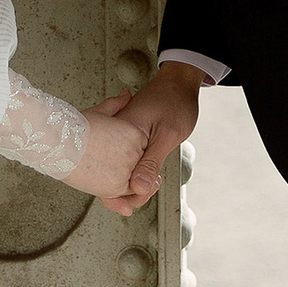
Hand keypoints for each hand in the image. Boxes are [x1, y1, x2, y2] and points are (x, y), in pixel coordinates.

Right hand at [59, 92, 148, 199]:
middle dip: (126, 169)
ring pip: (131, 183)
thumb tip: (126, 95)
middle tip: (106, 165)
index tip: (113, 154)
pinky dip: (112, 192)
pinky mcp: (115, 187)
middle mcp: (135, 152)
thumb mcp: (98, 112)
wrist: (56, 142)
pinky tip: (97, 178)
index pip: (142, 149)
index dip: (128, 154)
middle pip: (138, 167)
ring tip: (99, 171)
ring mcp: (127, 170)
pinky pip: (121, 195)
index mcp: (134, 133)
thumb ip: (116, 105)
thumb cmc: (73, 128)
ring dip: (120, 181)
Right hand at [101, 62, 203, 217]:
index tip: (132, 205)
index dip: (122, 196)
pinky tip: (140, 178)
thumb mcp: (167, 134)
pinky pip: (119, 163)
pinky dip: (127, 174)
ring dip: (125, 185)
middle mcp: (115, 136)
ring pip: (114, 171)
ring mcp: (116, 137)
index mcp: (122, 136)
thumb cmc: (173, 101)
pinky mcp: (122, 138)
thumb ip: (151, 160)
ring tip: (144, 188)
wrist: (177, 81)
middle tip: (144, 193)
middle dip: (124, 193)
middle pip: (111, 177)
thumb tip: (140, 188)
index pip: (113, 176)